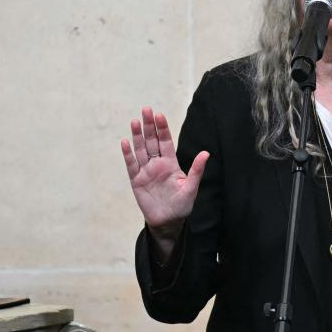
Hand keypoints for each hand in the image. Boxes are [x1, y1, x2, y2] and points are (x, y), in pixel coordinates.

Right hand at [121, 106, 209, 235]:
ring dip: (137, 136)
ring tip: (134, 121)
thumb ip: (196, 170)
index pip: (166, 142)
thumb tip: (206, 153)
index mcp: (171, 163)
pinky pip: (131, 165)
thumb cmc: (182, 205)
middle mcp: (157, 164)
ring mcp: (146, 171)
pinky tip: (125, 142)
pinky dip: (128, 154)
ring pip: (140, 150)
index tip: (159, 115)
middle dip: (149, 126)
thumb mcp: (191, 187)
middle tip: (146, 109)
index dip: (162, 129)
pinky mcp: (136, 181)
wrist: (168, 222)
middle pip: (151, 142)